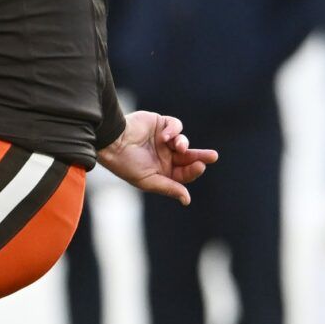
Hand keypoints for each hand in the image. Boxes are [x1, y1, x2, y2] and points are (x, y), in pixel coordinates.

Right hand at [96, 110, 218, 205]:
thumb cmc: (126, 165)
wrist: (111, 142)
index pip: (184, 173)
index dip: (193, 170)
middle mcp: (164, 156)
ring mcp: (162, 139)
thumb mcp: (148, 180)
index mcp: (162, 171)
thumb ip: (169, 188)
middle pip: (188, 157)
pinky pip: (175, 126)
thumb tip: (187, 200)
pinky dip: (174, 130)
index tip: (200, 167)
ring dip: (184, 143)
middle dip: (200, 156)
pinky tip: (165, 135)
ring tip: (179, 145)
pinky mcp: (160, 124)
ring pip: (183, 141)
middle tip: (212, 156)